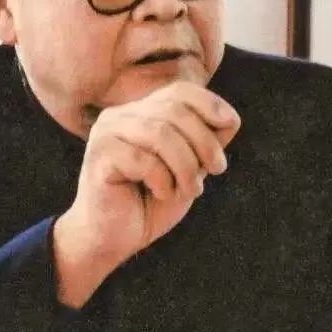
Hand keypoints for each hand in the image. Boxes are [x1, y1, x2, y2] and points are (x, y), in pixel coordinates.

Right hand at [53, 81, 240, 307]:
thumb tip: (229, 119)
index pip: (179, 91)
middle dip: (204, 140)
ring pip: (160, 133)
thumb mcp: (186, 169)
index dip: (209, 103)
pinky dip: (163, 181)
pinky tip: (161, 194)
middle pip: (174, 109)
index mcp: (138, 112)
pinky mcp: (100, 156)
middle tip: (216, 169)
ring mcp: (106, 133)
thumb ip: (203, 143)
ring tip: (191, 189)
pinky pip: (144, 160)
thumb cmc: (149, 203)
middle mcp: (119, 115)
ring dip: (186, 165)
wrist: (110, 241)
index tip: (231, 124)